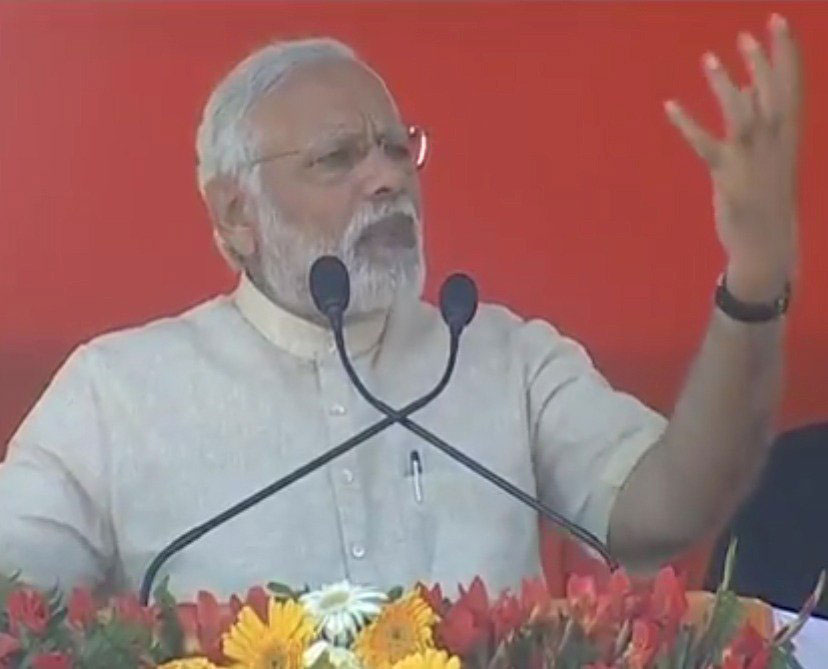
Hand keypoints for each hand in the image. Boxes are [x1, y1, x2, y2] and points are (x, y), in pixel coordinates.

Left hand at [665, 13, 801, 301]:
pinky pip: (704, 144)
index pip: (792, 83)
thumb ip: (757, 116)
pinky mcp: (728, 175)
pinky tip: (670, 106)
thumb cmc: (765, 192)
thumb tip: (741, 84)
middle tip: (744, 36)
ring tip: (708, 59)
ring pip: (741, 113)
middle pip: (771, 93)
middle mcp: (776, 141)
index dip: (786, 50)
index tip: (777, 20)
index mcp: (789, 133)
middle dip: (761, 62)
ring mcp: (752, 158)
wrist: (766, 239)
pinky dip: (686, 124)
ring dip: (724, 85)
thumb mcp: (770, 151)